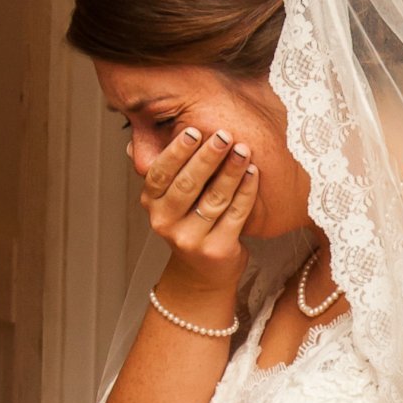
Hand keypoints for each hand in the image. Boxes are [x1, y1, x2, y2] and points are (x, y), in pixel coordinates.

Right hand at [142, 124, 258, 295]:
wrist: (204, 272)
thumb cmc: (190, 224)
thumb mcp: (171, 199)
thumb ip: (168, 170)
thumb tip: (148, 135)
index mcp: (151, 203)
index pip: (160, 173)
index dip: (177, 151)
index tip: (194, 130)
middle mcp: (165, 223)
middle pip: (188, 184)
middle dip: (208, 156)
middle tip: (224, 134)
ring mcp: (190, 239)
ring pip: (214, 198)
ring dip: (231, 171)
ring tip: (243, 149)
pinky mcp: (217, 250)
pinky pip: (235, 214)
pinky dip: (246, 191)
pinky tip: (254, 172)